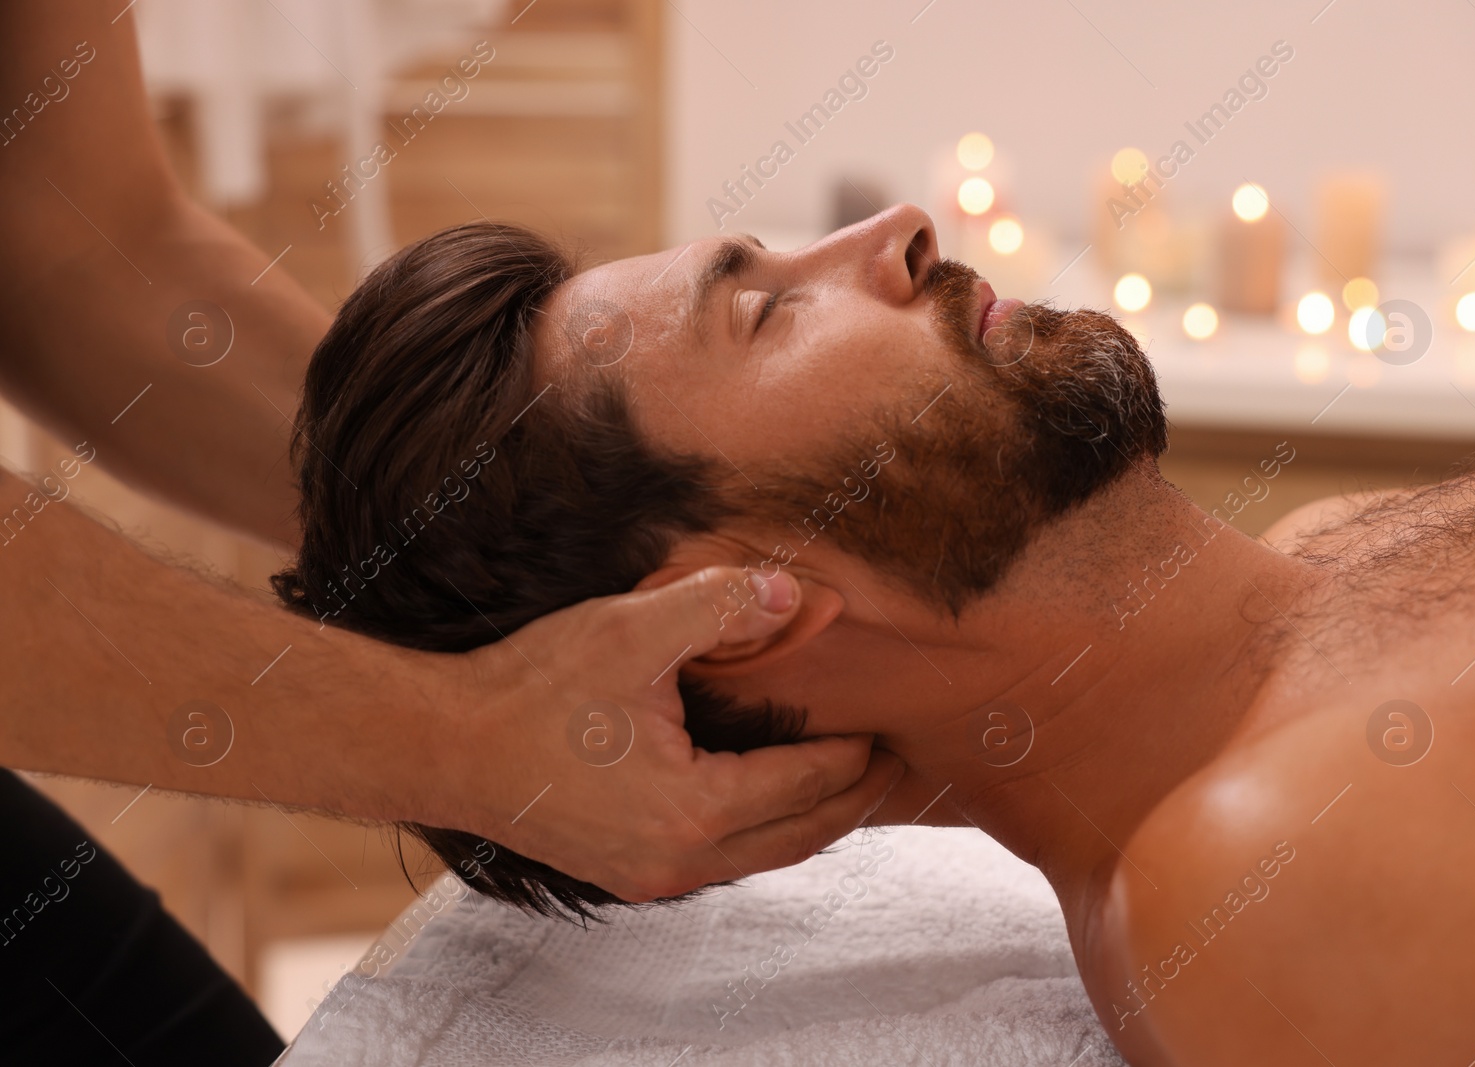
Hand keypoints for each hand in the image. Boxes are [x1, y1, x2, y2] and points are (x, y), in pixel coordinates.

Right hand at [442, 566, 904, 901]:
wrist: (444, 746)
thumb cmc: (531, 690)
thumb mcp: (630, 631)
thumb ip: (720, 607)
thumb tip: (794, 595)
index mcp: (694, 810)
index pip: (806, 783)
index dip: (853, 752)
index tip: (887, 723)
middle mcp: (680, 859)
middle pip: (802, 836)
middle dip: (855, 800)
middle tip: (899, 766)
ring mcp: (651, 875)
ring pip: (765, 855)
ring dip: (812, 821)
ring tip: (851, 783)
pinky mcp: (627, 872)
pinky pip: (724, 858)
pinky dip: (764, 831)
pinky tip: (772, 799)